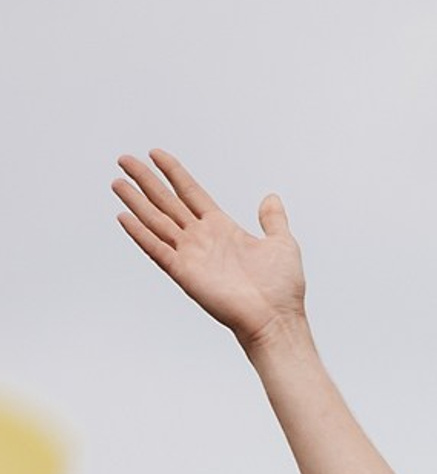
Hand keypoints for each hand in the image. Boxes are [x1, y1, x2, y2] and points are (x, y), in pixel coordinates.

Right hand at [113, 150, 306, 349]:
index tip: (155, 154)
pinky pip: (157, 250)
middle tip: (124, 159)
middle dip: (146, 180)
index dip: (174, 172)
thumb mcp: (283, 244)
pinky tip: (124, 217)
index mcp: (222, 228)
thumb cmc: (283, 290)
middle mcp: (203, 239)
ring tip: (117, 182)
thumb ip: (273, 220)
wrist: (277, 320)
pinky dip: (141, 234)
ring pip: (157, 221)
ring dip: (136, 202)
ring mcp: (192, 256)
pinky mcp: (185, 273)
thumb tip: (272, 198)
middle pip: (167, 202)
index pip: (191, 192)